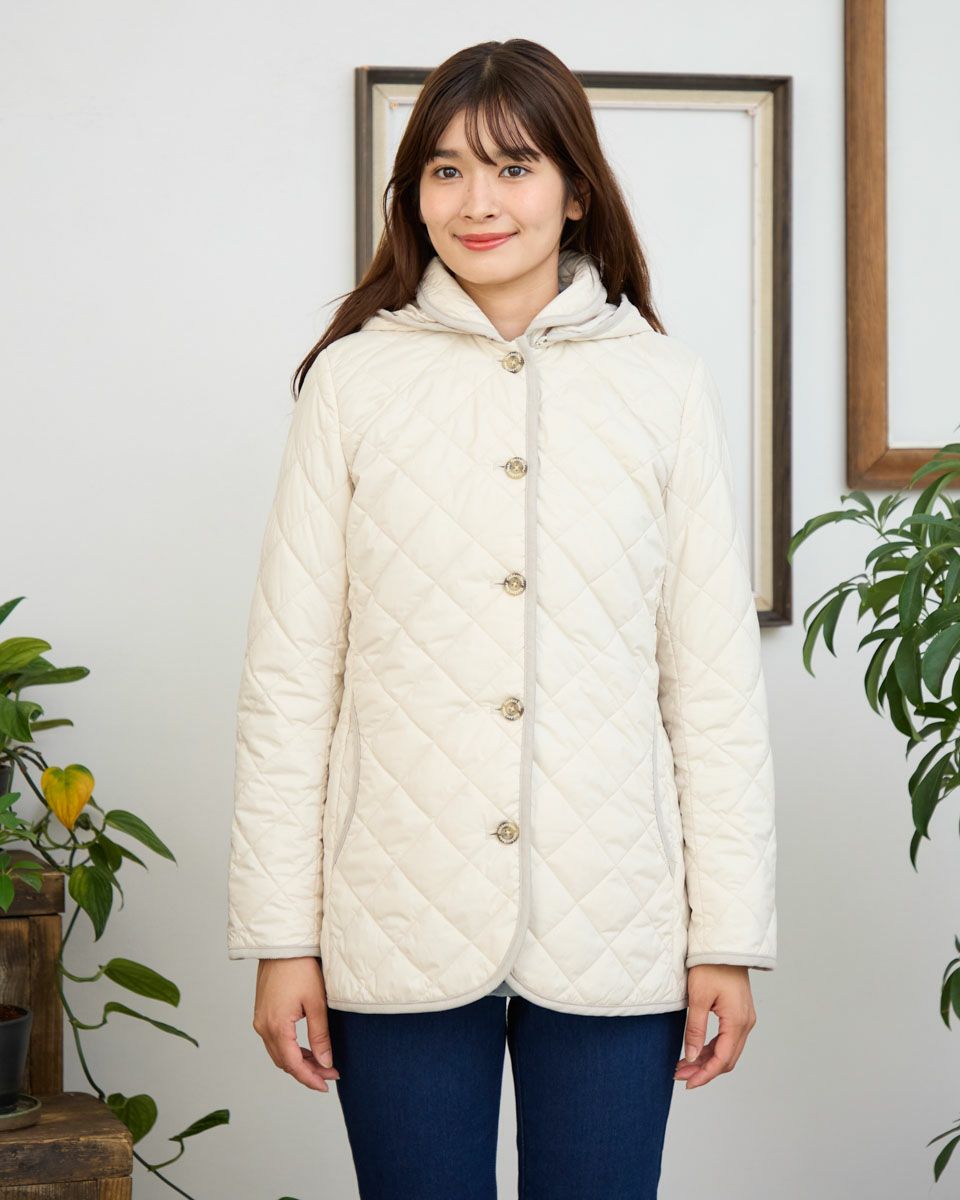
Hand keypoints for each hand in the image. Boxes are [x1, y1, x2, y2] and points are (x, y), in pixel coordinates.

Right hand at [252, 956, 339, 1091]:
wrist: (283, 944)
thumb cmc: (301, 968)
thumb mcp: (316, 1002)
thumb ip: (320, 1035)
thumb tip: (325, 1062)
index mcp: (276, 1027)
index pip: (293, 1065)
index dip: (310, 1078)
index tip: (327, 1085)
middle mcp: (263, 1027)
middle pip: (284, 1062)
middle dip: (307, 1072)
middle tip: (330, 1074)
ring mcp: (260, 1020)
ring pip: (279, 1053)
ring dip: (299, 1061)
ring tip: (322, 1064)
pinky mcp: (262, 1013)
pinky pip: (275, 1041)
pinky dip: (290, 1049)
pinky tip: (306, 1049)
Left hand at [674, 964, 755, 1089]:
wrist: (724, 944)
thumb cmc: (710, 966)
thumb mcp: (698, 998)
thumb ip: (695, 1029)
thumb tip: (691, 1057)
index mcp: (737, 1021)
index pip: (722, 1060)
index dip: (705, 1075)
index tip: (687, 1083)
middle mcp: (745, 1023)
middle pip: (727, 1059)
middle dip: (704, 1070)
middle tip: (680, 1074)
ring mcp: (744, 1018)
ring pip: (727, 1050)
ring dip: (707, 1061)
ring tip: (683, 1066)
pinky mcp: (739, 1013)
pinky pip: (728, 1038)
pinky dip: (712, 1048)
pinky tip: (696, 1052)